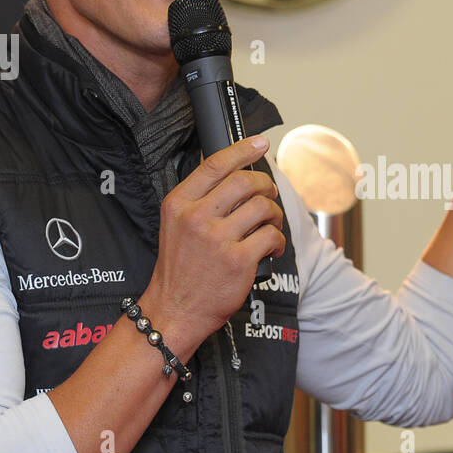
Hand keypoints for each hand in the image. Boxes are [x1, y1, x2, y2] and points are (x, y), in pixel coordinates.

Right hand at [142, 136, 285, 354]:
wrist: (174, 310)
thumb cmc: (180, 269)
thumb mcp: (176, 224)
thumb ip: (199, 198)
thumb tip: (230, 171)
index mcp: (179, 203)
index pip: (215, 164)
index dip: (242, 149)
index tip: (260, 142)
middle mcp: (196, 217)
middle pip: (245, 181)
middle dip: (266, 185)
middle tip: (269, 194)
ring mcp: (218, 239)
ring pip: (263, 207)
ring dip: (275, 214)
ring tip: (271, 225)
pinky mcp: (238, 261)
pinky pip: (271, 236)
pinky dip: (278, 241)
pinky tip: (271, 248)